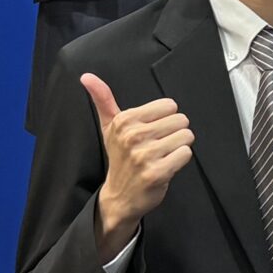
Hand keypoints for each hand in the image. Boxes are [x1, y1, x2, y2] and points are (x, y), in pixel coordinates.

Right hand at [79, 73, 193, 250]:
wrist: (119, 196)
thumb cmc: (119, 157)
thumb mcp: (109, 126)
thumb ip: (103, 99)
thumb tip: (86, 76)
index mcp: (124, 120)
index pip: (169, 105)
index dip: (165, 119)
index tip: (152, 131)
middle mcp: (133, 136)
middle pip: (180, 120)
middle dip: (175, 133)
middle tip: (159, 146)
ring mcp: (144, 155)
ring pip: (185, 136)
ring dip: (179, 147)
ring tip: (163, 156)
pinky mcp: (156, 173)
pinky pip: (185, 154)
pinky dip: (180, 160)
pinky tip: (166, 166)